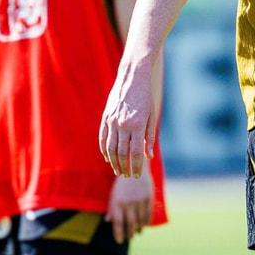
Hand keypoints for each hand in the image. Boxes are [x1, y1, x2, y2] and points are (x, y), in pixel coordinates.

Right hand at [99, 59, 157, 178]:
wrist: (132, 78)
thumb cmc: (145, 97)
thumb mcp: (152, 116)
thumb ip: (149, 138)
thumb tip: (148, 157)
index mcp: (138, 125)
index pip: (136, 153)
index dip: (136, 166)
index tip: (137, 175)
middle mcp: (123, 124)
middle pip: (122, 153)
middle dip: (125, 167)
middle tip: (127, 176)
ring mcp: (112, 121)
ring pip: (111, 148)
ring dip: (113, 162)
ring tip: (117, 170)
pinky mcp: (105, 117)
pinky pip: (103, 138)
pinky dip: (104, 150)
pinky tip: (107, 157)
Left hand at [107, 173, 153, 243]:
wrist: (135, 167)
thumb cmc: (122, 183)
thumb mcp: (114, 194)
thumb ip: (112, 208)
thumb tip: (108, 221)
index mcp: (118, 201)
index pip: (118, 222)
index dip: (118, 233)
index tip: (119, 241)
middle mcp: (128, 202)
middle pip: (130, 223)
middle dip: (129, 233)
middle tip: (129, 238)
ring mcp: (139, 200)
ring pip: (140, 220)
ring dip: (138, 229)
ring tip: (137, 233)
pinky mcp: (148, 197)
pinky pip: (148, 214)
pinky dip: (146, 222)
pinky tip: (144, 225)